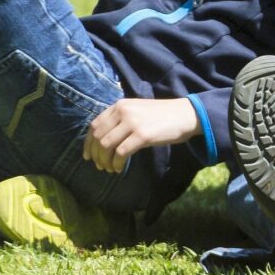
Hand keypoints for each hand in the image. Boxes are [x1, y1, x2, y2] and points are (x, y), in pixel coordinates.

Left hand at [84, 98, 199, 172]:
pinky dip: (116, 163)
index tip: (88, 156)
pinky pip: (121, 153)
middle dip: (96, 154)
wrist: (186, 114)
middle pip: (98, 137)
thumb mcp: (138, 110)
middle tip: (99, 166)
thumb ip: (120, 119)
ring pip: (106, 145)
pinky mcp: (142, 135)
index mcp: (120, 105)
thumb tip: (102, 139)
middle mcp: (123, 112)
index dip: (88, 143)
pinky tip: (119, 168)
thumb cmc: (163, 115)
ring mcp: (133, 123)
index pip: (95, 125)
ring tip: (109, 168)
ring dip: (105, 161)